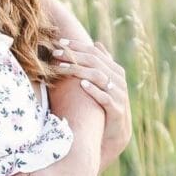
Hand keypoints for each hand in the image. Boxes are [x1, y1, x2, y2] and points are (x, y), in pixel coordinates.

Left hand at [44, 35, 130, 157]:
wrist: (115, 133)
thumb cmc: (106, 105)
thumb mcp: (105, 83)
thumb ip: (102, 64)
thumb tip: (97, 43)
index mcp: (116, 70)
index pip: (95, 52)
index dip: (78, 46)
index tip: (60, 42)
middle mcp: (119, 80)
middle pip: (95, 61)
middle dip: (74, 56)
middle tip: (55, 53)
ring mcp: (119, 94)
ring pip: (99, 76)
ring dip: (79, 70)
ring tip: (61, 68)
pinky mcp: (117, 110)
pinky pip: (105, 97)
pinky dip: (94, 90)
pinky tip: (82, 85)